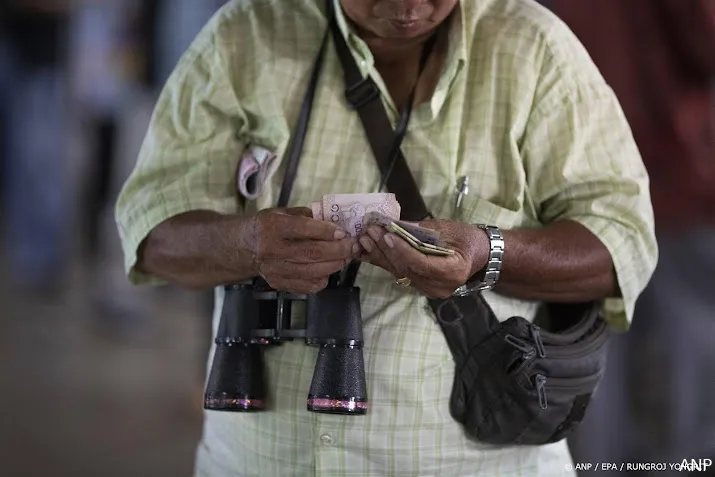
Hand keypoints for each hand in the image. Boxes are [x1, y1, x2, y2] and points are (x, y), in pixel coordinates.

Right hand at [244, 207, 358, 293]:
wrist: (246, 247)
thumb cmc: (270, 226)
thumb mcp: (284, 212)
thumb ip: (308, 215)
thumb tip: (335, 220)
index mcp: (273, 227)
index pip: (304, 229)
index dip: (326, 231)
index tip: (343, 232)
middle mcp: (272, 249)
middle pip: (311, 253)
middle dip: (338, 250)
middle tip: (352, 246)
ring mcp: (275, 269)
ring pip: (312, 271)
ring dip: (335, 265)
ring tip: (346, 257)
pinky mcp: (278, 283)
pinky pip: (307, 286)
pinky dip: (323, 279)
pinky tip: (329, 270)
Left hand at [357, 220, 488, 298]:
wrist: (479, 255)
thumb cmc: (468, 239)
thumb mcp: (448, 229)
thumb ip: (421, 229)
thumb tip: (394, 224)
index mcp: (454, 271)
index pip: (421, 263)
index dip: (402, 250)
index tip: (386, 235)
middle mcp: (441, 287)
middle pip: (407, 269)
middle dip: (386, 250)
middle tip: (370, 233)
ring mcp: (431, 290)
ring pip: (400, 273)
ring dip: (381, 256)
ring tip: (366, 240)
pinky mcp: (422, 288)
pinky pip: (401, 275)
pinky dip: (385, 262)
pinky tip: (370, 251)